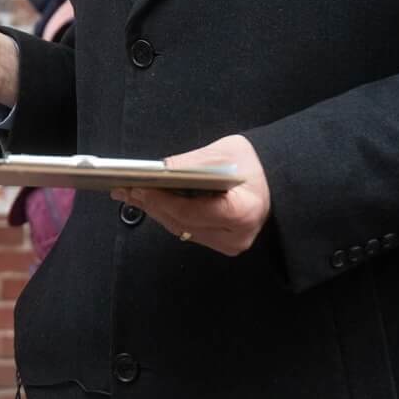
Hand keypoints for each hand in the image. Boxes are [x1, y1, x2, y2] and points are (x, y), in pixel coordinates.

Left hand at [112, 134, 271, 256]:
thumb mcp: (226, 152)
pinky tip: (149, 201)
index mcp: (243, 211)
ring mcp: (230, 245)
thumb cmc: (252, 163)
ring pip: (181, 229)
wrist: (275, 180)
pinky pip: (188, 230)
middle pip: (183, 222)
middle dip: (151, 204)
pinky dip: (167, 214)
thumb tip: (159, 169)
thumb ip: (193, 163)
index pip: (192, 210)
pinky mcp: (222, 244)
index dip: (162, 200)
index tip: (138, 187)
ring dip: (155, 210)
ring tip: (129, 193)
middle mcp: (237, 236)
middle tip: (124, 189)